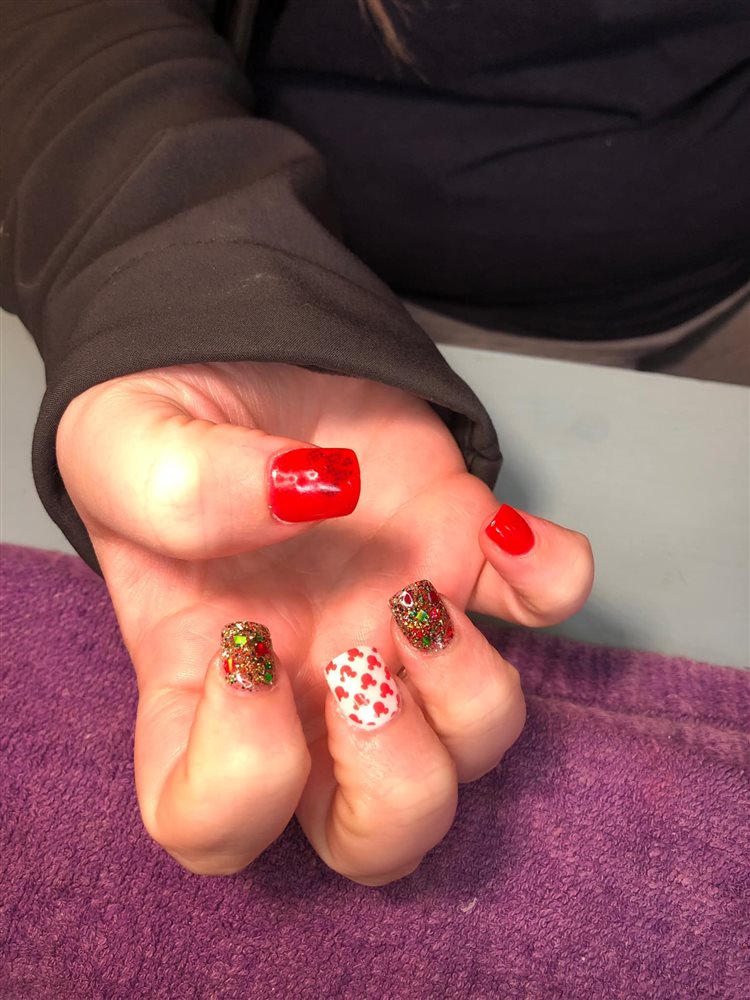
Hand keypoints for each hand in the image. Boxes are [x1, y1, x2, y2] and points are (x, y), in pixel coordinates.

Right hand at [57, 362, 592, 883]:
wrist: (244, 345)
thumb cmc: (167, 417)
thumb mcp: (122, 438)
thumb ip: (179, 486)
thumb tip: (306, 499)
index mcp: (203, 679)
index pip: (213, 825)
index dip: (240, 782)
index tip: (248, 651)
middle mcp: (310, 683)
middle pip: (377, 838)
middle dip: (393, 784)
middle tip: (363, 663)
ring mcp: (399, 629)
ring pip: (478, 745)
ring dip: (471, 691)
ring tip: (419, 589)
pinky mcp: (467, 556)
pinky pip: (549, 605)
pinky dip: (553, 577)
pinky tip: (500, 527)